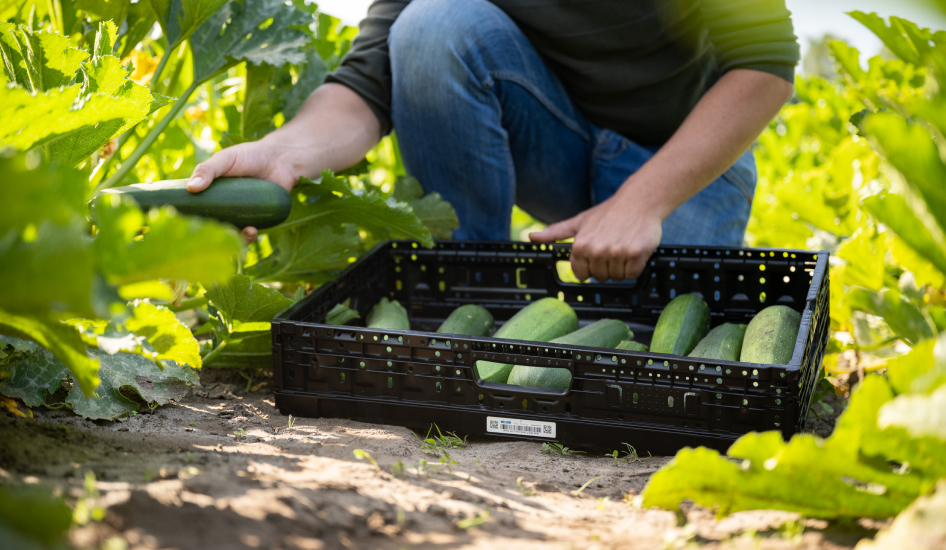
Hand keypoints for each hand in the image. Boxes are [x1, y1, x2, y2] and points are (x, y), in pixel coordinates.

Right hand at [187, 140, 299, 241]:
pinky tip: (252, 230)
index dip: (189, 220)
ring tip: (238, 230)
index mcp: (210, 195)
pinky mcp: (256, 222)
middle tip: (217, 231)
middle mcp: (222, 209)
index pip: (194, 211)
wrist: (280, 160)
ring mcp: (239, 217)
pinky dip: (248, 236)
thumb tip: (191, 188)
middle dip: (211, 235)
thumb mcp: (225, 159)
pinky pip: (249, 235)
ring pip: (230, 236)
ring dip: (232, 239)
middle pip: (211, 228)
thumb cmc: (249, 156)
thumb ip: (207, 170)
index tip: (190, 223)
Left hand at [529, 193, 662, 281]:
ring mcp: (617, 253)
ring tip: (622, 247)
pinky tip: (633, 250)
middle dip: (607, 267)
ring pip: (617, 278)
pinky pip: (633, 274)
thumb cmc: (608, 212)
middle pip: (601, 278)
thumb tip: (531, 237)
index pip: (582, 275)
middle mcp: (597, 251)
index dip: (590, 267)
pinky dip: (635, 266)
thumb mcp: (579, 221)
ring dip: (622, 267)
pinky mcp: (636, 254)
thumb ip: (556, 232)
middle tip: (612, 248)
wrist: (638, 201)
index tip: (596, 255)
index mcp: (580, 246)